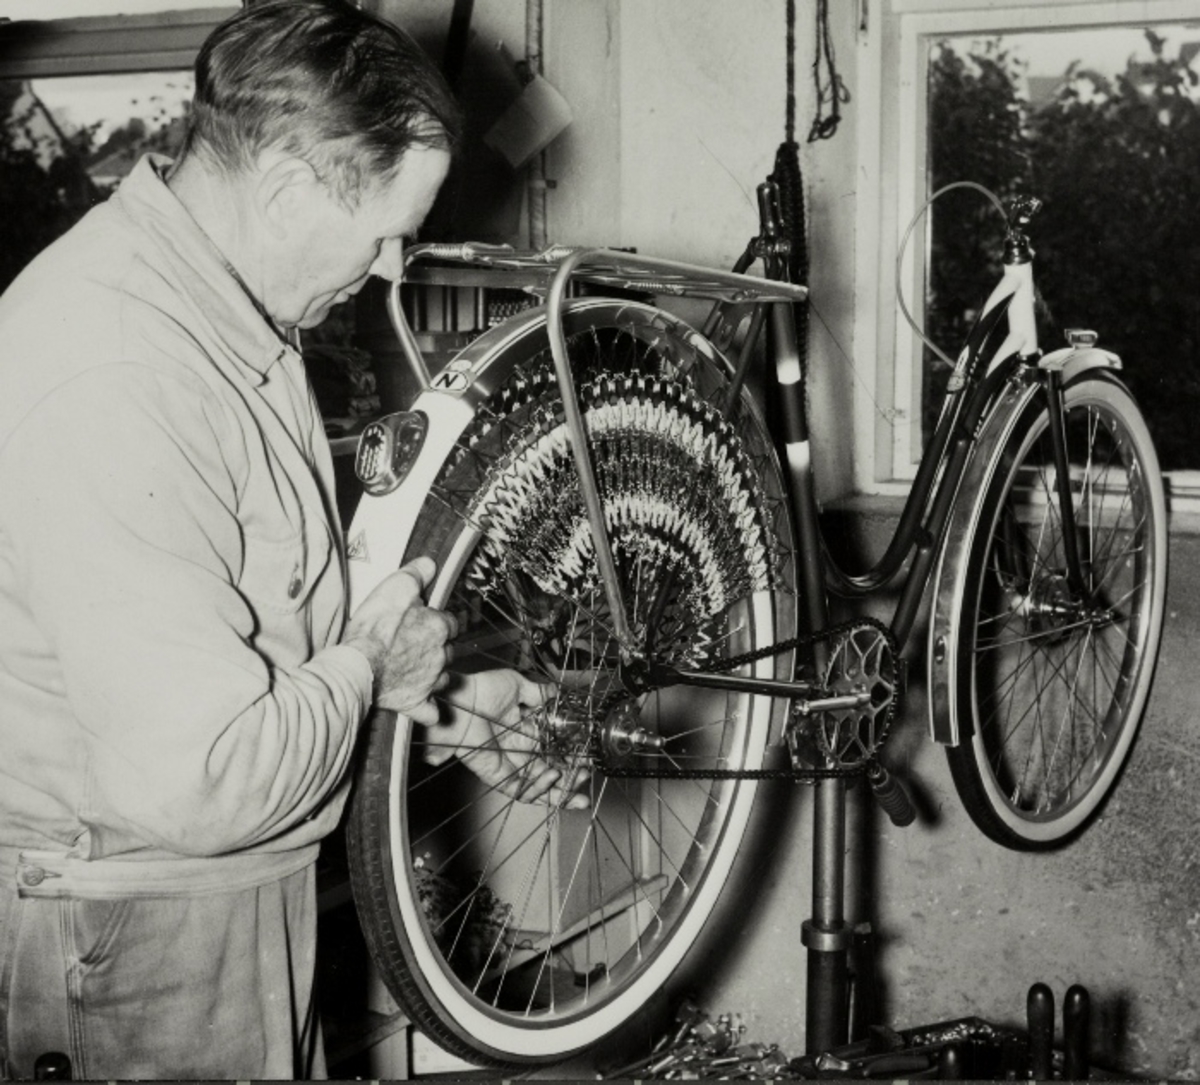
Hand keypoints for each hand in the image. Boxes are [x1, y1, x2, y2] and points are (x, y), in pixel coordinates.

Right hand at [342, 556, 455, 724]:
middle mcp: (441, 655)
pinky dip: (428, 709)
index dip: (439, 621)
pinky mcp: (415, 702)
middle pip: (448, 651)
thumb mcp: (395, 587)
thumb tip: (430, 563)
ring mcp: (430, 681)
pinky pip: (430, 711)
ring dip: (434, 674)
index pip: (451, 623)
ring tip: (417, 670)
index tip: (427, 621)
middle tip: (416, 644)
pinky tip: (423, 705)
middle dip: (438, 648)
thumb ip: (416, 574)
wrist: (357, 665)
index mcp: (439, 627)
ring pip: (443, 678)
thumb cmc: (374, 627)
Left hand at [433, 670, 589, 809]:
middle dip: (571, 780)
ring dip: (560, 789)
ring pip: (539, 787)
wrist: (457, 700)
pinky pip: (521, 791)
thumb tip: (558, 694)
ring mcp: (510, 765)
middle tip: (586, 774)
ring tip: (576, 779)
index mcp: (526, 731)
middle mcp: (520, 751)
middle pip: (550, 774)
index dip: (571, 757)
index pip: (553, 750)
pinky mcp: (498, 776)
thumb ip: (540, 693)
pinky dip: (539, 788)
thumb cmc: (480, 690)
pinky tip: (553, 776)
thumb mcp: (517, 686)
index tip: (587, 758)